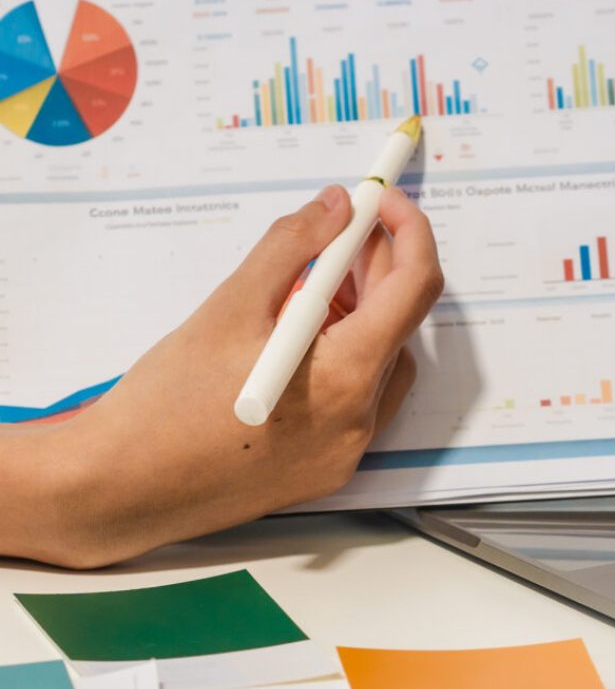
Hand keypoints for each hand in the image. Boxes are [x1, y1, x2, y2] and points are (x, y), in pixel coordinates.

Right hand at [2, 186, 441, 567]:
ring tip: (304, 289)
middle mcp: (358, 422)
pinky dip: (341, 361)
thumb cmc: (168, 405)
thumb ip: (292, 246)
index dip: (406, 230)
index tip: (379, 200)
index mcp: (346, 377)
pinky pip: (354, 404)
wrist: (126, 488)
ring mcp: (344, 453)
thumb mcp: (231, 305)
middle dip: (376, 269)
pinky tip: (293, 342)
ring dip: (359, 318)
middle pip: (398, 327)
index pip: (415, 288)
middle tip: (336, 232)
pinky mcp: (322, 470)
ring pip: (380, 366)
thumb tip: (336, 209)